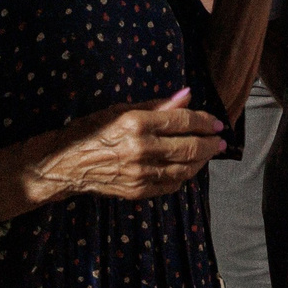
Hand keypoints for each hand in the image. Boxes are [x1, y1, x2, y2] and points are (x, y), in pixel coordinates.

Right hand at [23, 90, 226, 201]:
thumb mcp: (122, 110)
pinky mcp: (138, 192)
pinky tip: (189, 168)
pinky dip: (185, 176)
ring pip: (185, 168)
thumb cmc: (92, 130)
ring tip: (209, 153)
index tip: (217, 122)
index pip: (182, 121)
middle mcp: (141, 149)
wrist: (66, 164)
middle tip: (221, 140)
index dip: (204, 121)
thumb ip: (157, 105)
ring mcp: (140, 173)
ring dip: (202, 161)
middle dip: (211, 143)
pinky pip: (172, 185)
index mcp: (136, 123)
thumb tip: (187, 95)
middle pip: (189, 147)